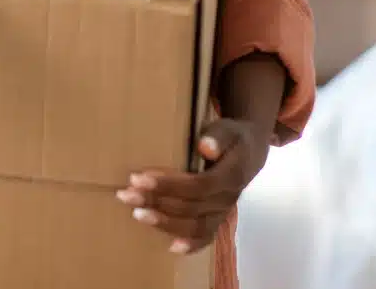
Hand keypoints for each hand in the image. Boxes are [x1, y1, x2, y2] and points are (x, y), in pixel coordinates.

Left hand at [117, 118, 267, 252]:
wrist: (249, 153)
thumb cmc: (232, 138)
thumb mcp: (228, 129)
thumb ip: (218, 136)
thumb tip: (205, 147)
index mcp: (232, 175)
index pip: (198, 185)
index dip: (168, 185)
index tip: (139, 178)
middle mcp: (228, 199)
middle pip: (191, 207)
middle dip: (156, 202)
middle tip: (126, 195)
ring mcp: (223, 213)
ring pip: (196, 226)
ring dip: (164, 223)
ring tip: (137, 214)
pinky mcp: (218, 220)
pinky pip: (206, 237)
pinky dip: (190, 245)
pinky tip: (171, 248)